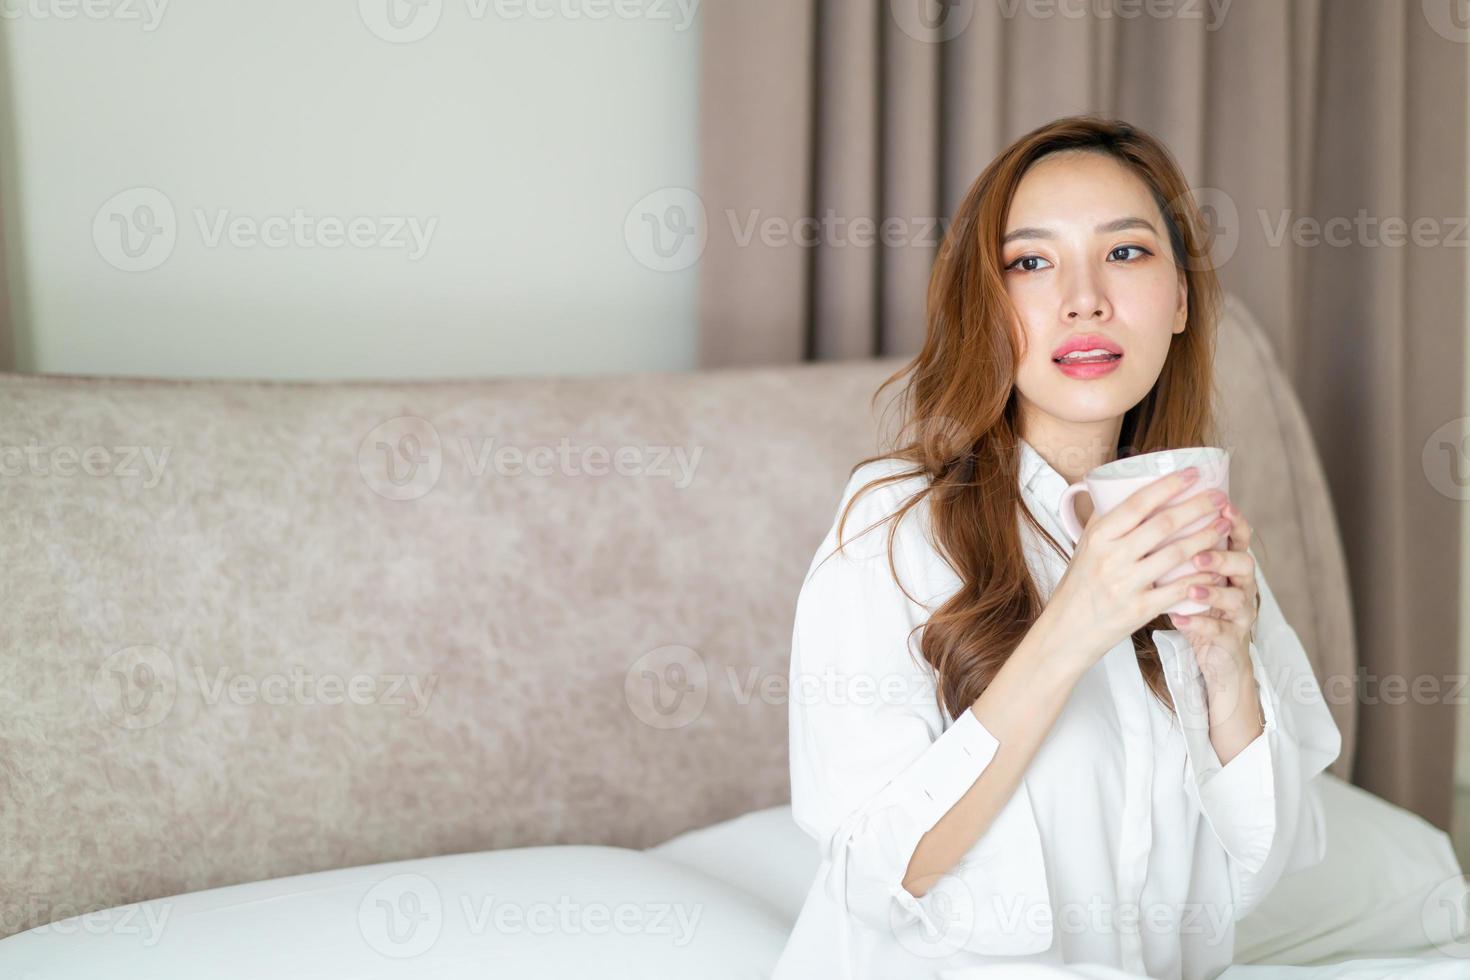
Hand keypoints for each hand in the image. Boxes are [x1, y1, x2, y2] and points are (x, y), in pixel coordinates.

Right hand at [1039, 468, 1233, 673]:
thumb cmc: (1080, 584)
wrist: (1067, 629)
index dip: (1169, 486)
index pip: (1138, 504)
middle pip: (1163, 525)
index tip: (1193, 474)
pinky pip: (1178, 589)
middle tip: (1219, 497)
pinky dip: (1201, 576)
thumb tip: (1129, 487)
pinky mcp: (1139, 610)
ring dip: (1206, 537)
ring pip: (1176, 554)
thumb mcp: (1085, 547)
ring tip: (1223, 525)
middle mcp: (1111, 558)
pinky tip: (1217, 566)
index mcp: (1098, 537)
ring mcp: (1126, 585)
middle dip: (1197, 507)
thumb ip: (1107, 520)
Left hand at [1169, 500, 1262, 731]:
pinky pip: (1219, 631)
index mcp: (1230, 564)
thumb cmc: (1196, 606)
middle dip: (1222, 557)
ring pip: (1236, 599)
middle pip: (1243, 564)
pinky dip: (1199, 625)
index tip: (1222, 504)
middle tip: (1199, 553)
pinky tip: (1179, 619)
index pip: (1238, 537)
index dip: (1234, 521)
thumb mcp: (1189, 575)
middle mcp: (1241, 585)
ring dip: (1212, 592)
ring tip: (1191, 589)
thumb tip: (1143, 513)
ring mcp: (1240, 613)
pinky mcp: (1231, 639)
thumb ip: (1177, 549)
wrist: (1216, 654)